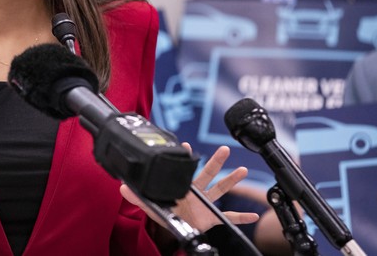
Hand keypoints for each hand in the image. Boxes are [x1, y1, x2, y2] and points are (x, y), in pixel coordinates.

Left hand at [121, 145, 259, 232]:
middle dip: (216, 162)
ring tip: (243, 170)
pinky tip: (253, 216)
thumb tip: (122, 186)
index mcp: (184, 189)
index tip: (185, 145)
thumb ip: (138, 197)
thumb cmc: (170, 216)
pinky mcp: (213, 218)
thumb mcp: (153, 207)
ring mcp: (207, 205)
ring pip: (221, 190)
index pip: (185, 171)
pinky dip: (242, 217)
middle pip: (208, 175)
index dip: (185, 158)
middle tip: (225, 149)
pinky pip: (230, 217)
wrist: (181, 231)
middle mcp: (197, 194)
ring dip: (232, 181)